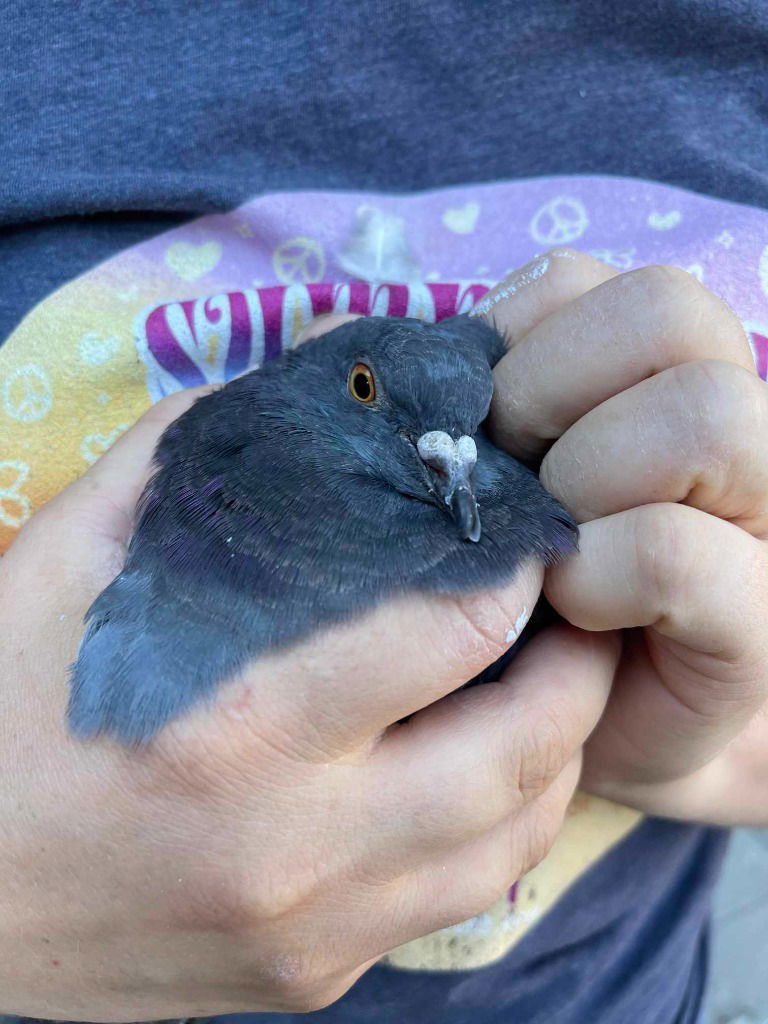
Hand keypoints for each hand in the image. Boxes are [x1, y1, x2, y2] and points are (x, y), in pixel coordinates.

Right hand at [0, 386, 615, 1017]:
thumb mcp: (73, 553)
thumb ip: (193, 453)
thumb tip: (305, 389)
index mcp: (236, 721)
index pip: (456, 632)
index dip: (516, 565)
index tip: (522, 531)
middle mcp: (297, 842)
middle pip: (523, 746)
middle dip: (577, 661)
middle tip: (572, 605)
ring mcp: (315, 927)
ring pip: (516, 837)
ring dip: (557, 748)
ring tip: (546, 680)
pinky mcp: (313, 976)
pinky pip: (460, 898)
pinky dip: (502, 822)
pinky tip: (482, 769)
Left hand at [481, 248, 767, 825]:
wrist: (575, 727)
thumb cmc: (510, 590)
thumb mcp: (468, 481)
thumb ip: (424, 402)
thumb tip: (331, 338)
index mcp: (653, 373)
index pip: (588, 282)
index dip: (509, 340)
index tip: (472, 426)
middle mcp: (728, 423)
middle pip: (671, 312)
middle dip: (548, 393)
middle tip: (508, 478)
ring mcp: (760, 514)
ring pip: (705, 413)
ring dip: (587, 475)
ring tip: (547, 546)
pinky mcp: (760, 620)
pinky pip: (674, 550)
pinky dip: (600, 572)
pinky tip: (573, 606)